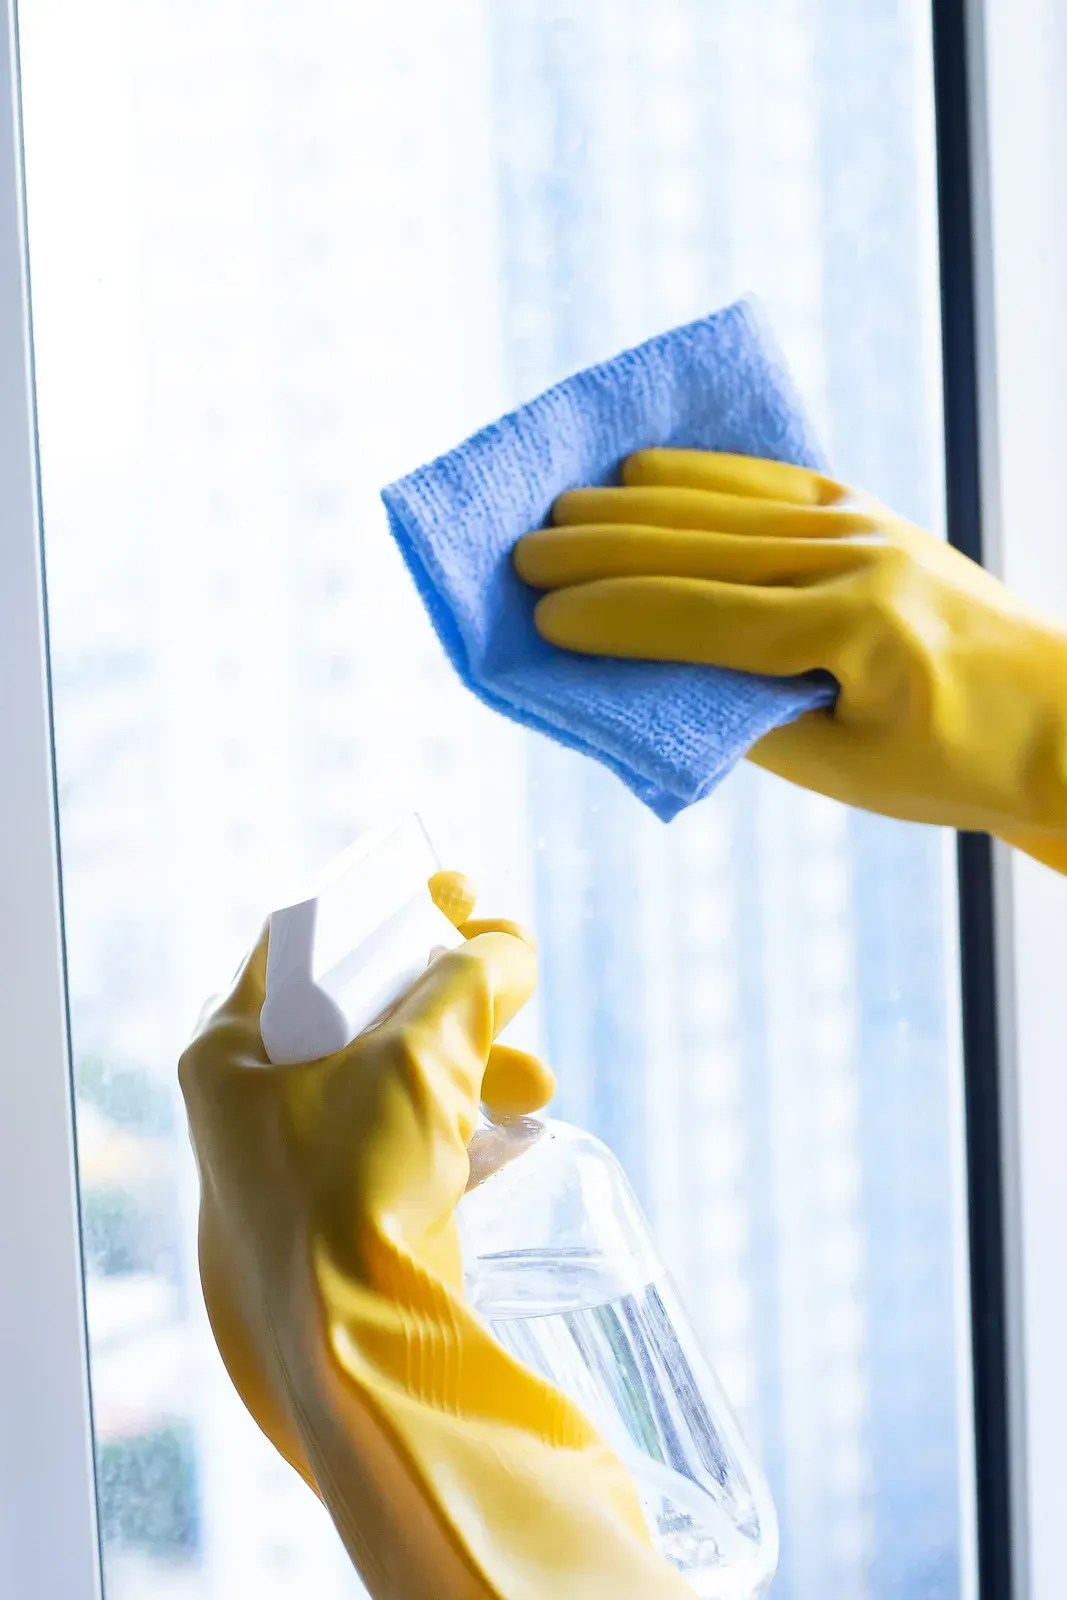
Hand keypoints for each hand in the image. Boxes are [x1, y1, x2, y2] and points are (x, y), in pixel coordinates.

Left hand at [178, 873, 687, 1598]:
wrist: (355, 1354)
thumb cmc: (354, 1186)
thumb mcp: (419, 1055)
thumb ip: (470, 980)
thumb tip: (507, 946)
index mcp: (230, 1050)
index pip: (304, 940)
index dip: (385, 904)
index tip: (455, 890)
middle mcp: (251, 1104)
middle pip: (361, 1008)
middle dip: (452, 992)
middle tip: (510, 971)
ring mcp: (299, 1166)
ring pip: (396, 1077)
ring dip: (474, 1061)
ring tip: (535, 1080)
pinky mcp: (349, 1219)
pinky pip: (411, 1141)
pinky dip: (464, 1122)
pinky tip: (520, 1128)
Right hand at [515, 449, 1066, 869]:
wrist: (1060, 716)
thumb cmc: (955, 762)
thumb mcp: (845, 767)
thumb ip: (748, 719)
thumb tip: (655, 679)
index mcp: (851, 628)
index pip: (701, 617)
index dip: (614, 621)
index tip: (545, 621)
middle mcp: (852, 557)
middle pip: (697, 545)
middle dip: (600, 550)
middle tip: (524, 555)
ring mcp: (862, 522)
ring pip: (722, 502)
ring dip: (632, 505)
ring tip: (560, 510)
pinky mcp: (867, 509)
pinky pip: (764, 480)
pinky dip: (696, 476)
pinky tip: (644, 472)